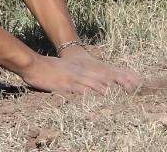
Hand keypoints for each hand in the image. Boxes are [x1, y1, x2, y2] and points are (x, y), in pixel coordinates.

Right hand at [19, 53, 135, 94]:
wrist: (33, 65)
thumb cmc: (46, 69)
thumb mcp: (64, 70)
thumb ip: (75, 78)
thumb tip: (84, 87)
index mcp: (82, 69)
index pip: (103, 74)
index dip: (117, 79)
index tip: (131, 84)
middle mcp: (81, 73)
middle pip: (103, 79)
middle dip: (118, 85)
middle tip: (133, 91)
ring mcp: (74, 79)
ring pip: (95, 85)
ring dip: (108, 91)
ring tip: (122, 98)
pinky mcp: (67, 85)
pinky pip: (81, 91)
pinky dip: (91, 96)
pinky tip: (99, 101)